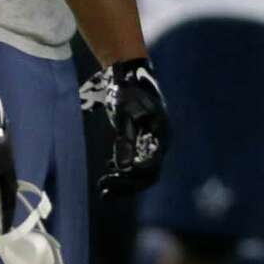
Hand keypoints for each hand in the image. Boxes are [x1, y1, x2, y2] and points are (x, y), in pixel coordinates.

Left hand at [80, 57, 169, 197]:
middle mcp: (160, 140)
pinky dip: (125, 168)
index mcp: (160, 134)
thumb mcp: (122, 114)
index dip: (130, 179)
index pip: (149, 168)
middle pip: (147, 173)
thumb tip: (123, 167)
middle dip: (126, 185)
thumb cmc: (126, 90)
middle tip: (103, 192)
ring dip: (125, 180)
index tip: (108, 182)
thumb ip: (125, 140)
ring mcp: (153, 139)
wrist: (128, 71)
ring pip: (143, 169)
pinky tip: (109, 170)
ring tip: (103, 188)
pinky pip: (138, 160)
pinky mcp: (144, 136)